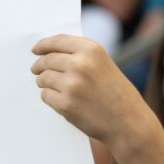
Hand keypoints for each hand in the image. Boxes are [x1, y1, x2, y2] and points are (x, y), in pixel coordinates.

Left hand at [31, 34, 163, 148]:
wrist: (128, 122)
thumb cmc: (117, 94)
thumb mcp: (104, 65)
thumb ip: (81, 56)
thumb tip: (49, 53)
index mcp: (92, 50)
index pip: (58, 41)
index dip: (43, 45)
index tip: (36, 49)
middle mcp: (80, 64)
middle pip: (47, 60)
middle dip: (39, 66)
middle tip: (36, 70)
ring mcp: (72, 84)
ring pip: (43, 78)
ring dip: (44, 83)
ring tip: (56, 88)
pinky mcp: (65, 104)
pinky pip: (46, 96)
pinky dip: (50, 98)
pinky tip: (64, 101)